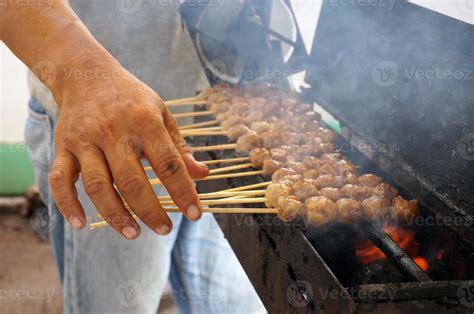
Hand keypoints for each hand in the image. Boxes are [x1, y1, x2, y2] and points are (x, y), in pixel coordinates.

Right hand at [49, 58, 208, 238]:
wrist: (86, 74)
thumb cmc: (131, 99)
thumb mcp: (161, 113)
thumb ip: (179, 147)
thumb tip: (202, 175)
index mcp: (144, 121)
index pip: (168, 163)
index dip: (183, 191)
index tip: (195, 214)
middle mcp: (113, 130)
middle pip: (132, 180)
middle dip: (150, 210)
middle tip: (164, 230)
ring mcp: (85, 139)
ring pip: (98, 185)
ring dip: (115, 215)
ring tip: (133, 234)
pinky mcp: (62, 146)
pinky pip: (60, 179)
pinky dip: (68, 204)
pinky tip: (81, 224)